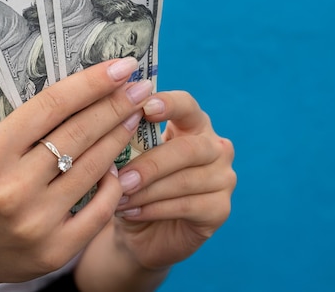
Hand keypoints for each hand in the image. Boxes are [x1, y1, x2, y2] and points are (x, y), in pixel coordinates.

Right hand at [0, 58, 155, 289]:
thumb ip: (27, 128)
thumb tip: (84, 94)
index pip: (51, 105)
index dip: (92, 83)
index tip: (121, 67)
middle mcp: (12, 186)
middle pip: (78, 133)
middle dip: (116, 105)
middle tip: (140, 88)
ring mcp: (35, 221)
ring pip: (94, 167)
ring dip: (119, 138)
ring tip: (133, 118)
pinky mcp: (55, 249)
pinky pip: (100, 209)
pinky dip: (113, 183)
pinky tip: (118, 167)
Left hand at [113, 90, 235, 269]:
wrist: (140, 231)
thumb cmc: (133, 183)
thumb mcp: (126, 158)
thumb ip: (125, 139)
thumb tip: (111, 124)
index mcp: (193, 123)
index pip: (187, 105)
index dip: (169, 104)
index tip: (144, 108)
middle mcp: (215, 147)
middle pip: (189, 149)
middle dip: (151, 164)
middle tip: (121, 179)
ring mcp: (223, 178)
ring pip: (186, 180)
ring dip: (148, 191)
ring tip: (120, 198)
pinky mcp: (221, 209)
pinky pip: (188, 206)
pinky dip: (155, 209)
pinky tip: (132, 212)